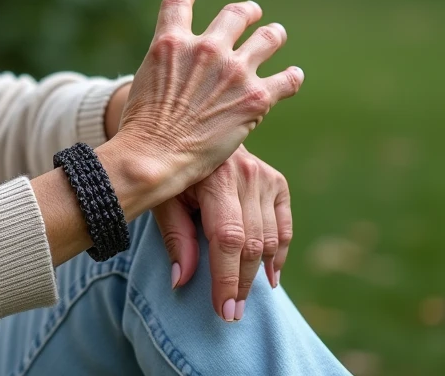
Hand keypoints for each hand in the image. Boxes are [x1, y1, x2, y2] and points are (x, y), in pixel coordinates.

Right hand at [114, 0, 304, 194]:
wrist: (155, 155)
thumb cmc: (142, 127)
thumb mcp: (144, 81)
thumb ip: (168, 66)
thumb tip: (179, 73)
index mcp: (171, 43)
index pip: (178, 3)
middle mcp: (205, 48)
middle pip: (234, 14)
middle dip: (245, 11)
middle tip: (251, 12)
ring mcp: (234, 70)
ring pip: (268, 38)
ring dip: (274, 34)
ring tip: (276, 34)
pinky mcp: (256, 97)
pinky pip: (287, 80)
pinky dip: (291, 77)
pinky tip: (294, 76)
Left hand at [154, 146, 292, 322]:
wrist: (187, 132)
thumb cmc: (169, 172)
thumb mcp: (162, 198)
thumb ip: (174, 237)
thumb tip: (182, 281)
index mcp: (213, 177)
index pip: (226, 238)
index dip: (226, 277)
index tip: (224, 310)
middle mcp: (245, 174)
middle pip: (250, 243)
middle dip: (241, 283)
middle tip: (232, 313)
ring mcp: (265, 176)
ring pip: (269, 239)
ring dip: (258, 274)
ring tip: (244, 299)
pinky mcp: (276, 181)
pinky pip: (283, 227)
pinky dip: (278, 254)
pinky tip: (269, 277)